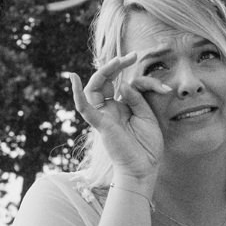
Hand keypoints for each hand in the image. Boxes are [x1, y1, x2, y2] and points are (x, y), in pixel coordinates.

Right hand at [65, 52, 166, 180]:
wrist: (144, 169)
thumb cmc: (146, 146)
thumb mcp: (146, 117)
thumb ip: (136, 99)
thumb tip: (124, 84)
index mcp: (121, 108)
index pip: (122, 83)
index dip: (136, 76)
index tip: (153, 77)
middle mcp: (109, 110)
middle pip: (104, 81)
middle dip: (115, 65)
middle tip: (132, 56)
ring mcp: (103, 116)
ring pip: (93, 89)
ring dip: (103, 72)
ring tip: (116, 62)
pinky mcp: (101, 124)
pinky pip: (84, 108)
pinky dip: (77, 93)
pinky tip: (73, 77)